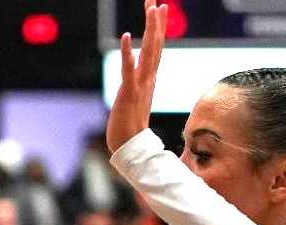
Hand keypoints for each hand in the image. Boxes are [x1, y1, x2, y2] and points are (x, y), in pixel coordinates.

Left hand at [106, 0, 166, 153]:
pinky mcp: (128, 93)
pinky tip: (126, 36)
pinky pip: (128, 69)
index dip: (158, 28)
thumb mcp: (136, 100)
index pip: (156, 49)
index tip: (159, 8)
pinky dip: (128, 52)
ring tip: (152, 8)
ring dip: (150, 30)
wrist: (130, 149)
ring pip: (148, 53)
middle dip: (156, 22)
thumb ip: (140, 84)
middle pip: (155, 45)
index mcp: (149, 80)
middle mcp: (148, 79)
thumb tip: (141, 71)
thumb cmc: (130, 128)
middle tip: (156, 1)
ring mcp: (140, 85)